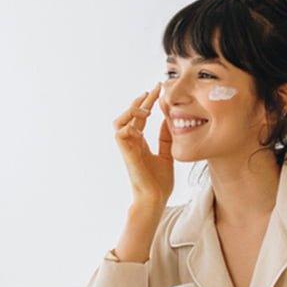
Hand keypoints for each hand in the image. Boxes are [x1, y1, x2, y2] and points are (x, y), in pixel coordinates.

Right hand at [113, 82, 173, 206]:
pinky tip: (142, 123)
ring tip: (146, 108)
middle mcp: (131, 143)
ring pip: (118, 121)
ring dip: (130, 111)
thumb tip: (168, 120)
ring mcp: (127, 148)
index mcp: (140, 142)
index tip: (159, 89)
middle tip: (154, 89)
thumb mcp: (167, 154)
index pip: (140, 116)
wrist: (156, 198)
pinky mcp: (126, 154)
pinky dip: (129, 125)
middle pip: (129, 114)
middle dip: (140, 100)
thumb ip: (165, 138)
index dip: (148, 101)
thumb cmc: (160, 182)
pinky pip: (119, 134)